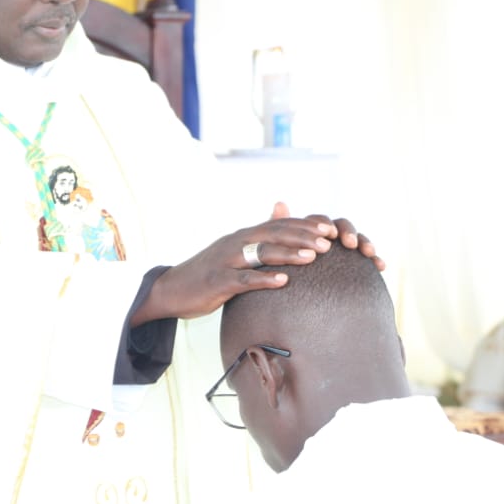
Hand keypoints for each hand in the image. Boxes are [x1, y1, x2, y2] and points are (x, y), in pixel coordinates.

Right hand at [130, 204, 383, 326]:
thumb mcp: (234, 252)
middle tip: (330, 242)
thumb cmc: (209, 273)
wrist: (172, 289)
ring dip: (289, 253)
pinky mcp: (218, 281)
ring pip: (261, 252)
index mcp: (243, 236)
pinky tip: (284, 283)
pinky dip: (264, 279)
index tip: (331, 228)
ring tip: (314, 256)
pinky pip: (244, 279)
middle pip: (274, 233)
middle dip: (303, 235)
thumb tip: (281, 214)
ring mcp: (226, 261)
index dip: (305, 225)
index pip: (278, 224)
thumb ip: (259, 238)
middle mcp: (236, 242)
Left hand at [269, 201, 383, 269]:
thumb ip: (281, 227)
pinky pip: (368, 259)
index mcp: (309, 231)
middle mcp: (328, 237)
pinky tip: (381, 266)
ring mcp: (343, 250)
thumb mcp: (281, 248)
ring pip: (358, 240)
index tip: (332, 235)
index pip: (321, 221)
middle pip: (343, 226)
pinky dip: (376, 260)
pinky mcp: (355, 265)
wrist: (295, 300)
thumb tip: (279, 202)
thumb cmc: (284, 269)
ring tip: (369, 253)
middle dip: (349, 232)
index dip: (327, 225)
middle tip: (351, 245)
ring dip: (365, 242)